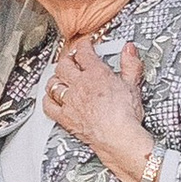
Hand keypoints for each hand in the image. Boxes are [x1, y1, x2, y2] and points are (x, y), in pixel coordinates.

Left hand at [46, 35, 154, 181]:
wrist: (119, 137)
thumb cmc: (126, 114)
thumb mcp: (133, 85)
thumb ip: (130, 64)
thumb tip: (129, 49)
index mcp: (96, 74)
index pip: (84, 53)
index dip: (83, 46)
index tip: (85, 45)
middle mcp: (79, 85)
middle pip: (64, 65)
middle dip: (67, 59)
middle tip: (71, 59)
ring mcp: (70, 101)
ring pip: (54, 83)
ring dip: (55, 78)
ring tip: (59, 76)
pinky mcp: (65, 117)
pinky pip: (48, 105)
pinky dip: (48, 100)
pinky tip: (51, 98)